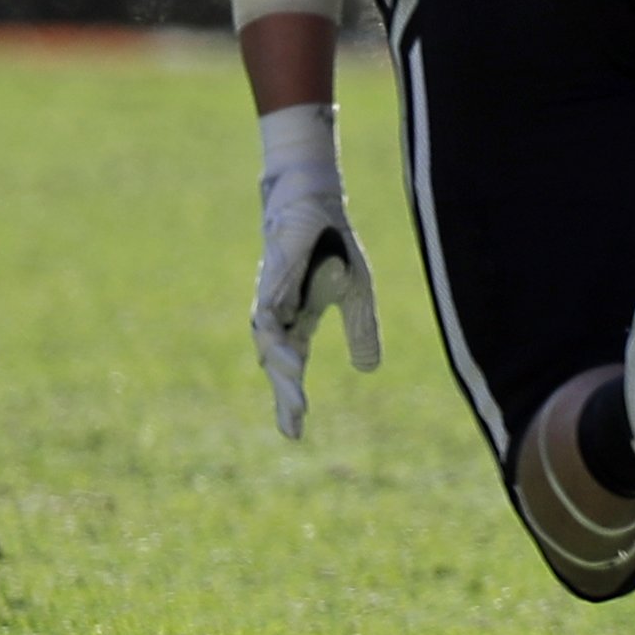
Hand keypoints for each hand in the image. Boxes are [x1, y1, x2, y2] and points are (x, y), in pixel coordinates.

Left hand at [249, 105, 379, 438]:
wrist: (314, 199)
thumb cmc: (331, 242)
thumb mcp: (357, 291)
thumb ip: (361, 329)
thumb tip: (368, 371)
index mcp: (300, 320)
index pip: (293, 368)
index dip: (291, 400)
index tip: (294, 434)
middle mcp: (280, 315)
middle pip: (279, 364)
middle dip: (285, 396)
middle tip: (293, 429)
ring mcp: (272, 297)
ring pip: (268, 344)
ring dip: (281, 373)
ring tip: (293, 399)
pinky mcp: (271, 279)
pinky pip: (267, 315)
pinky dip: (274, 338)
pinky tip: (282, 356)